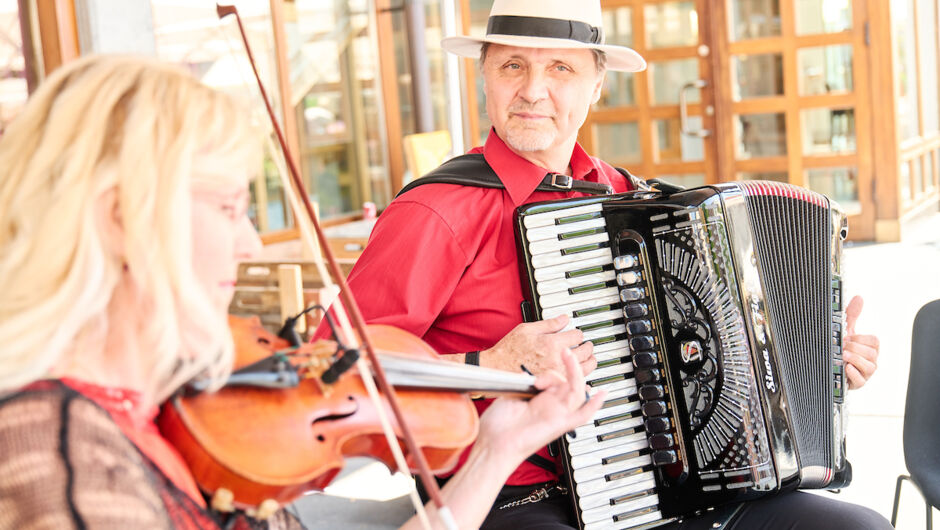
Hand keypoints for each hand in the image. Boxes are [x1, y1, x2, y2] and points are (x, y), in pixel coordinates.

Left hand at [475, 348, 605, 459]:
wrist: (494, 443)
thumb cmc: (497, 425)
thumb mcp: (510, 395)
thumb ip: (523, 384)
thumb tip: (528, 375)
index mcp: (539, 400)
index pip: (556, 380)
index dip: (553, 370)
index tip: (540, 370)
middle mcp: (550, 407)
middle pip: (568, 382)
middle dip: (563, 367)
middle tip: (558, 355)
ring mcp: (556, 415)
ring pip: (576, 391)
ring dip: (574, 371)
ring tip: (567, 355)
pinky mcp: (560, 425)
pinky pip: (582, 416)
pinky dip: (593, 406)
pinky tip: (601, 394)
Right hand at [481, 314, 594, 374]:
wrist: (498, 370)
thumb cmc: (510, 350)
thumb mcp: (527, 329)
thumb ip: (549, 324)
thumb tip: (564, 319)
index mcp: (552, 343)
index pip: (577, 336)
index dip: (579, 333)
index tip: (577, 334)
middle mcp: (557, 359)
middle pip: (585, 352)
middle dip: (588, 347)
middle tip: (588, 345)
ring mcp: (556, 374)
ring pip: (584, 368)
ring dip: (589, 362)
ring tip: (589, 359)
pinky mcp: (554, 385)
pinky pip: (574, 381)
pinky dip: (580, 376)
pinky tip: (580, 373)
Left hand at [843, 295, 879, 388]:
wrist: (830, 368)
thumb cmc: (842, 349)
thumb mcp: (846, 331)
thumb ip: (852, 315)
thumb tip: (858, 297)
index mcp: (869, 348)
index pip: (874, 341)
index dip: (861, 338)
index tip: (847, 336)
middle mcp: (870, 361)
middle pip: (872, 353)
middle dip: (855, 348)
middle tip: (842, 346)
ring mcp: (865, 374)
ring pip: (869, 367)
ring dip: (855, 359)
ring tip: (843, 355)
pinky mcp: (857, 384)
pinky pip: (860, 380)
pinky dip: (853, 373)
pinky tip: (846, 367)